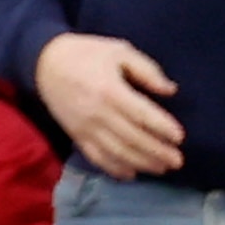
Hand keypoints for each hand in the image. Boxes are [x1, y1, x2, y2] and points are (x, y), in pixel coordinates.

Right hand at [37, 32, 183, 178]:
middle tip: (178, 160)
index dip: (162, 127)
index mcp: (110, 89)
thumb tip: (171, 90)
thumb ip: (146, 70)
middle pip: (133, 138)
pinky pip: (97, 157)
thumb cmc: (87, 54)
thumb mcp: (118, 51)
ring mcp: (86, 127)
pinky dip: (115, 169)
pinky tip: (132, 174)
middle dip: (158, 152)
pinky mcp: (76, 135)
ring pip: (118, 152)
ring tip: (162, 168)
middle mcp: (98, 112)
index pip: (141, 114)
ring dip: (142, 163)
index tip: (180, 137)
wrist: (45, 62)